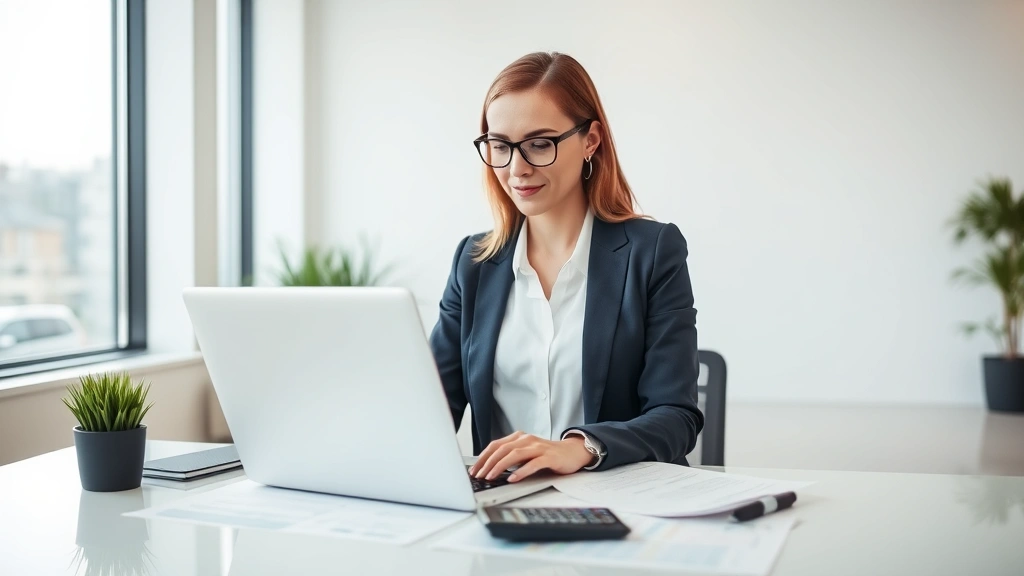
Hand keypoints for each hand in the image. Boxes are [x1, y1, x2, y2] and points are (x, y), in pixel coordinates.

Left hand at [468, 431, 593, 482]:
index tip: (474, 469)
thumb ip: (512, 458)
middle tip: (478, 475)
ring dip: (500, 466)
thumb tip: (490, 469)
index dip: (483, 457)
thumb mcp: (526, 454)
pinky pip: (533, 463)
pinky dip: (521, 471)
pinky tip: (513, 478)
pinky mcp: (549, 457)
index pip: (496, 445)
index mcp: (519, 438)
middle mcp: (527, 440)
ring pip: (515, 455)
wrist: (572, 452)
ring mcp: (538, 448)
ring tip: (491, 477)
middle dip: (488, 463)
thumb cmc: (547, 455)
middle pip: (503, 449)